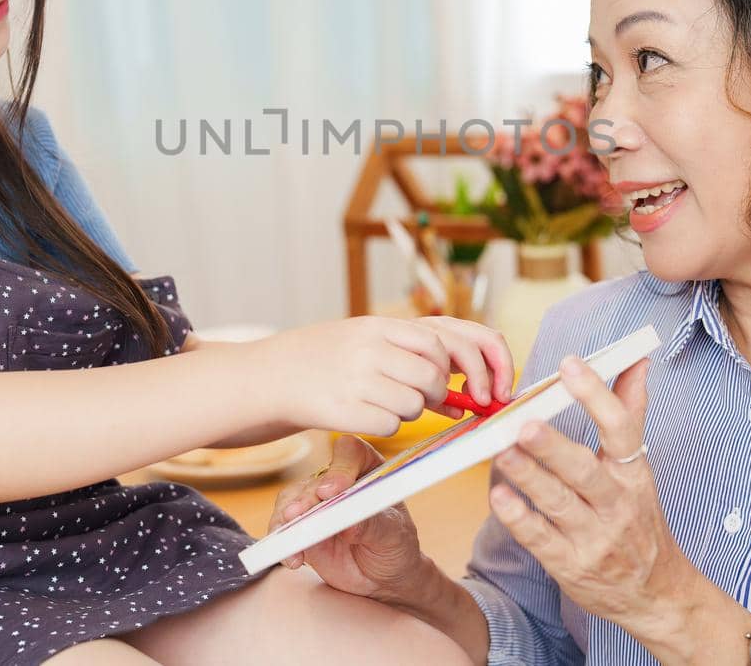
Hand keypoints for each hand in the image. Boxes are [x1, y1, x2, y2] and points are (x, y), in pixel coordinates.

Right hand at [253, 316, 513, 437]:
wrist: (270, 376)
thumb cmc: (327, 361)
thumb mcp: (367, 343)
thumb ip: (413, 358)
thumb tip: (464, 396)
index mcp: (379, 326)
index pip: (441, 341)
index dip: (469, 368)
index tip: (480, 390)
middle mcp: (369, 347)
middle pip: (432, 375)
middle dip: (437, 393)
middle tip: (428, 399)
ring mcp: (355, 378)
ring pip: (414, 404)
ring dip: (408, 412)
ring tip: (382, 402)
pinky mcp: (342, 410)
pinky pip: (389, 426)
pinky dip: (385, 426)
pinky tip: (364, 414)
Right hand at [267, 433, 431, 602]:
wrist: (382, 578)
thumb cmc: (395, 546)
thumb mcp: (393, 535)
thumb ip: (373, 525)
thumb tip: (350, 522)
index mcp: (368, 469)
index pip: (351, 454)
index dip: (341, 468)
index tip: (336, 489)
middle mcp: (339, 480)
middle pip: (317, 478)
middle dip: (307, 497)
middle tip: (301, 513)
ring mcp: (317, 503)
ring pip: (293, 498)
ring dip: (288, 517)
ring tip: (292, 539)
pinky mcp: (301, 526)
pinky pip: (284, 527)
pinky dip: (284, 541)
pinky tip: (293, 558)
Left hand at [487, 355, 750, 661]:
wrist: (655, 593)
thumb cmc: (640, 520)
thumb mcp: (640, 469)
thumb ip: (631, 412)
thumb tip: (636, 361)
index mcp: (633, 474)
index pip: (621, 429)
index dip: (596, 395)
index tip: (570, 365)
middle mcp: (615, 504)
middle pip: (583, 470)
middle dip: (553, 447)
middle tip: (524, 423)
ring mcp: (593, 537)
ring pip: (557, 503)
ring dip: (527, 476)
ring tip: (500, 451)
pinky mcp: (569, 565)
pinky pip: (539, 539)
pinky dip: (518, 518)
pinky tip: (498, 496)